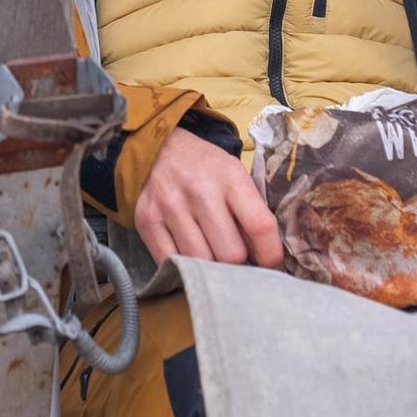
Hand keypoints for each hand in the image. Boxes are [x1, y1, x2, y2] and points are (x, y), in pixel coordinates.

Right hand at [133, 126, 282, 268]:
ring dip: (210, 267)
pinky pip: (171, 262)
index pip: (259, 225)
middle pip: (230, 253)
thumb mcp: (235, 176)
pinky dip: (183, 266)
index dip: (270, 255)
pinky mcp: (146, 221)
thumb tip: (266, 260)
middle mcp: (199, 191)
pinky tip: (189, 255)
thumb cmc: (205, 168)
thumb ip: (251, 212)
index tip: (270, 266)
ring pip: (202, 262)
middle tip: (236, 258)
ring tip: (212, 255)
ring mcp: (170, 207)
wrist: (158, 149)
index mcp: (230, 177)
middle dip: (238, 263)